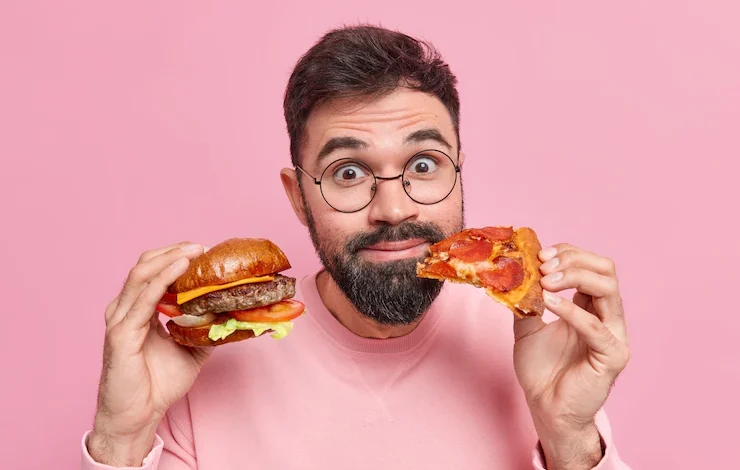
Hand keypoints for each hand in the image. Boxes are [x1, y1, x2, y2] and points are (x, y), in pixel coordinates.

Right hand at [88, 242, 211, 465]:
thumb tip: (234, 314)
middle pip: (145, 265)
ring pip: (141, 275)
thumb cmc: (157, 385)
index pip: (153, 271)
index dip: (176, 257)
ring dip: (170, 259)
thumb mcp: (191, 349)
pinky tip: (180, 268)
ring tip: (194, 251)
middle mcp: (125, 309)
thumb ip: (206, 328)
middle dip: (174, 251)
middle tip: (202, 247)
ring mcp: (120, 319)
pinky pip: (143, 299)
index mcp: (138, 309)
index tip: (204, 252)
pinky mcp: (121, 334)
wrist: (138, 416)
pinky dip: (162, 279)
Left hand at [512, 243, 628, 468]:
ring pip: (609, 289)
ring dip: (574, 277)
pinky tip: (549, 304)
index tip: (539, 255)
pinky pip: (596, 327)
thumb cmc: (542, 370)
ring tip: (544, 282)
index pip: (592, 265)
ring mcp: (614, 336)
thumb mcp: (527, 326)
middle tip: (542, 265)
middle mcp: (608, 317)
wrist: (546, 408)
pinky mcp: (613, 356)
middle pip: (606, 270)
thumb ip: (527, 300)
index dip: (567, 254)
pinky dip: (571, 310)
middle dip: (573, 260)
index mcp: (592, 306)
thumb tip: (514, 271)